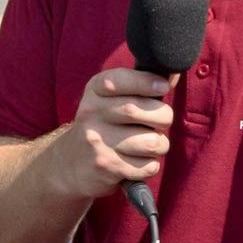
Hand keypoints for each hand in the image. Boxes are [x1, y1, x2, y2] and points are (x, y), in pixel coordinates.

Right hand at [44, 67, 173, 202]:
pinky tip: (137, 162)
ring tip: (147, 145)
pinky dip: (150, 166)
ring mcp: (98, 142)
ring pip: (152, 142)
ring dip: (159, 145)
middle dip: (164, 117)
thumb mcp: (110, 100)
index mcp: (94, 91)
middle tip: (160, 122)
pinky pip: (147, 166)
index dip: (146, 81)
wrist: (69, 165)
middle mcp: (92, 114)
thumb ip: (139, 86)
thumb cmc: (104, 126)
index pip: (119, 80)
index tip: (163, 87)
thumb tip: (173, 75)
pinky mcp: (106, 167)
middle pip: (141, 110)